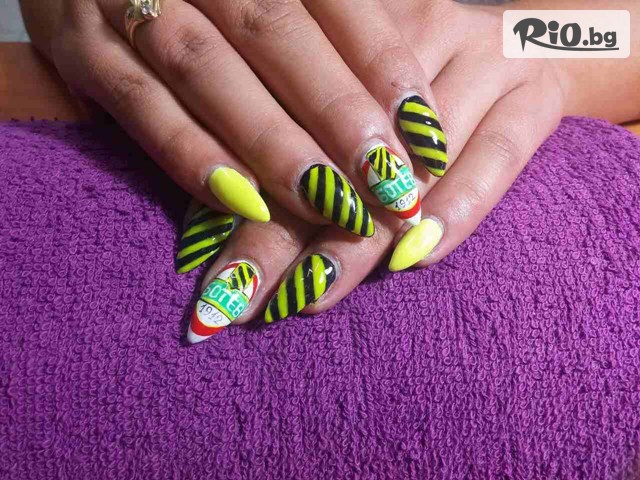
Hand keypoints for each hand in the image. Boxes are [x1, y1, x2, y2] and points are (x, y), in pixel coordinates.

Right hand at [20, 0, 450, 258]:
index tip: (425, 133)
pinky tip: (245, 205)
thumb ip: (321, 22)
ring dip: (274, 145)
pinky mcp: (78, 48)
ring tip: (333, 205)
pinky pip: (141, 108)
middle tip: (391, 184)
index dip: (382, 63)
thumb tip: (401, 100)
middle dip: (337, 113)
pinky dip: (193, 158)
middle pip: (275, 33)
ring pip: (209, 72)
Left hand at [182, 0, 573, 341]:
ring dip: (358, 239)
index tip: (208, 274)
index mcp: (349, 31)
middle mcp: (413, 33)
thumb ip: (306, 139)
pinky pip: (496, 159)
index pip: (285, 131)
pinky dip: (456, 212)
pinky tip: (414, 261)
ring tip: (309, 298)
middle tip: (240, 304)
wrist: (539, 41)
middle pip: (337, 152)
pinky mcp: (536, 94)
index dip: (246, 205)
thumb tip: (230, 210)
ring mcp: (481, 58)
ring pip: (408, 164)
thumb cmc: (427, 83)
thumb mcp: (362, 94)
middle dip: (284, 239)